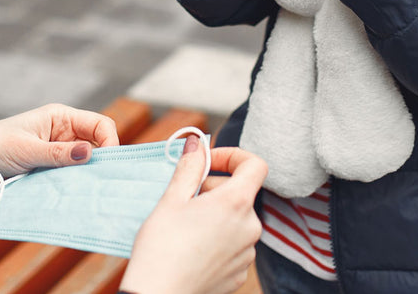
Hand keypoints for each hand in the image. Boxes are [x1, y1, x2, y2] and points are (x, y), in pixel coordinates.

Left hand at [0, 104, 118, 183]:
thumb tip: (90, 153)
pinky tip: (74, 198)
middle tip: (102, 184)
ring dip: (85, 178)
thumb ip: (58, 153)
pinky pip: (70, 179)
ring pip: (84, 166)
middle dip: (100, 163)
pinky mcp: (49, 173)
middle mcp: (62, 134)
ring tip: (86, 192)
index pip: (100, 125)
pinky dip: (73, 187)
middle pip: (97, 146)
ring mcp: (57, 154)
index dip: (110, 143)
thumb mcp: (26, 150)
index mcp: (60, 118)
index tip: (105, 166)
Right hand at [121, 138, 266, 293]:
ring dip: (215, 214)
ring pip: (236, 220)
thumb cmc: (161, 249)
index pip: (255, 165)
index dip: (233, 156)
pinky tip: (192, 248)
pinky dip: (217, 238)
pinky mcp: (240, 274)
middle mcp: (250, 228)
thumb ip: (190, 167)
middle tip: (184, 197)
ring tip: (185, 226)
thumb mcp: (172, 199)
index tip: (208, 162)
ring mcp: (248, 254)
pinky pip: (234, 245)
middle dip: (214, 188)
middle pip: (241, 193)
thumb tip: (198, 142)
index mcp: (236, 204)